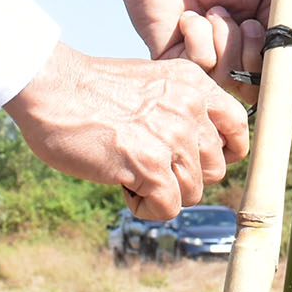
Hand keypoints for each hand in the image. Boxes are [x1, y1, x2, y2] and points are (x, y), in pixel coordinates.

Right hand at [4, 42, 251, 219]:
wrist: (52, 87)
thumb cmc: (92, 89)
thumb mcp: (151, 82)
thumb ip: (180, 109)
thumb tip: (197, 151)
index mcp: (194, 84)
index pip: (238, 126)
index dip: (224, 151)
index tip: (200, 160)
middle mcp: (191, 108)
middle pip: (216, 169)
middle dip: (184, 176)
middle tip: (148, 163)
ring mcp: (173, 137)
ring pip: (193, 192)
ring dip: (162, 192)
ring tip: (131, 170)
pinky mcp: (151, 166)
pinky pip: (169, 208)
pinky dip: (146, 207)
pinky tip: (123, 186)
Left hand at [94, 0, 269, 91]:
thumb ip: (282, 19)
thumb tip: (291, 51)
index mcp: (250, 43)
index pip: (270, 76)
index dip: (273, 62)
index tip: (264, 30)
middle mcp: (227, 59)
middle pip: (253, 84)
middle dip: (251, 47)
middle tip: (242, 20)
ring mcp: (201, 64)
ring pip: (228, 74)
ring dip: (224, 35)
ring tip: (212, 11)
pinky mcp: (175, 65)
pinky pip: (202, 64)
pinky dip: (199, 35)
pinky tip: (188, 17)